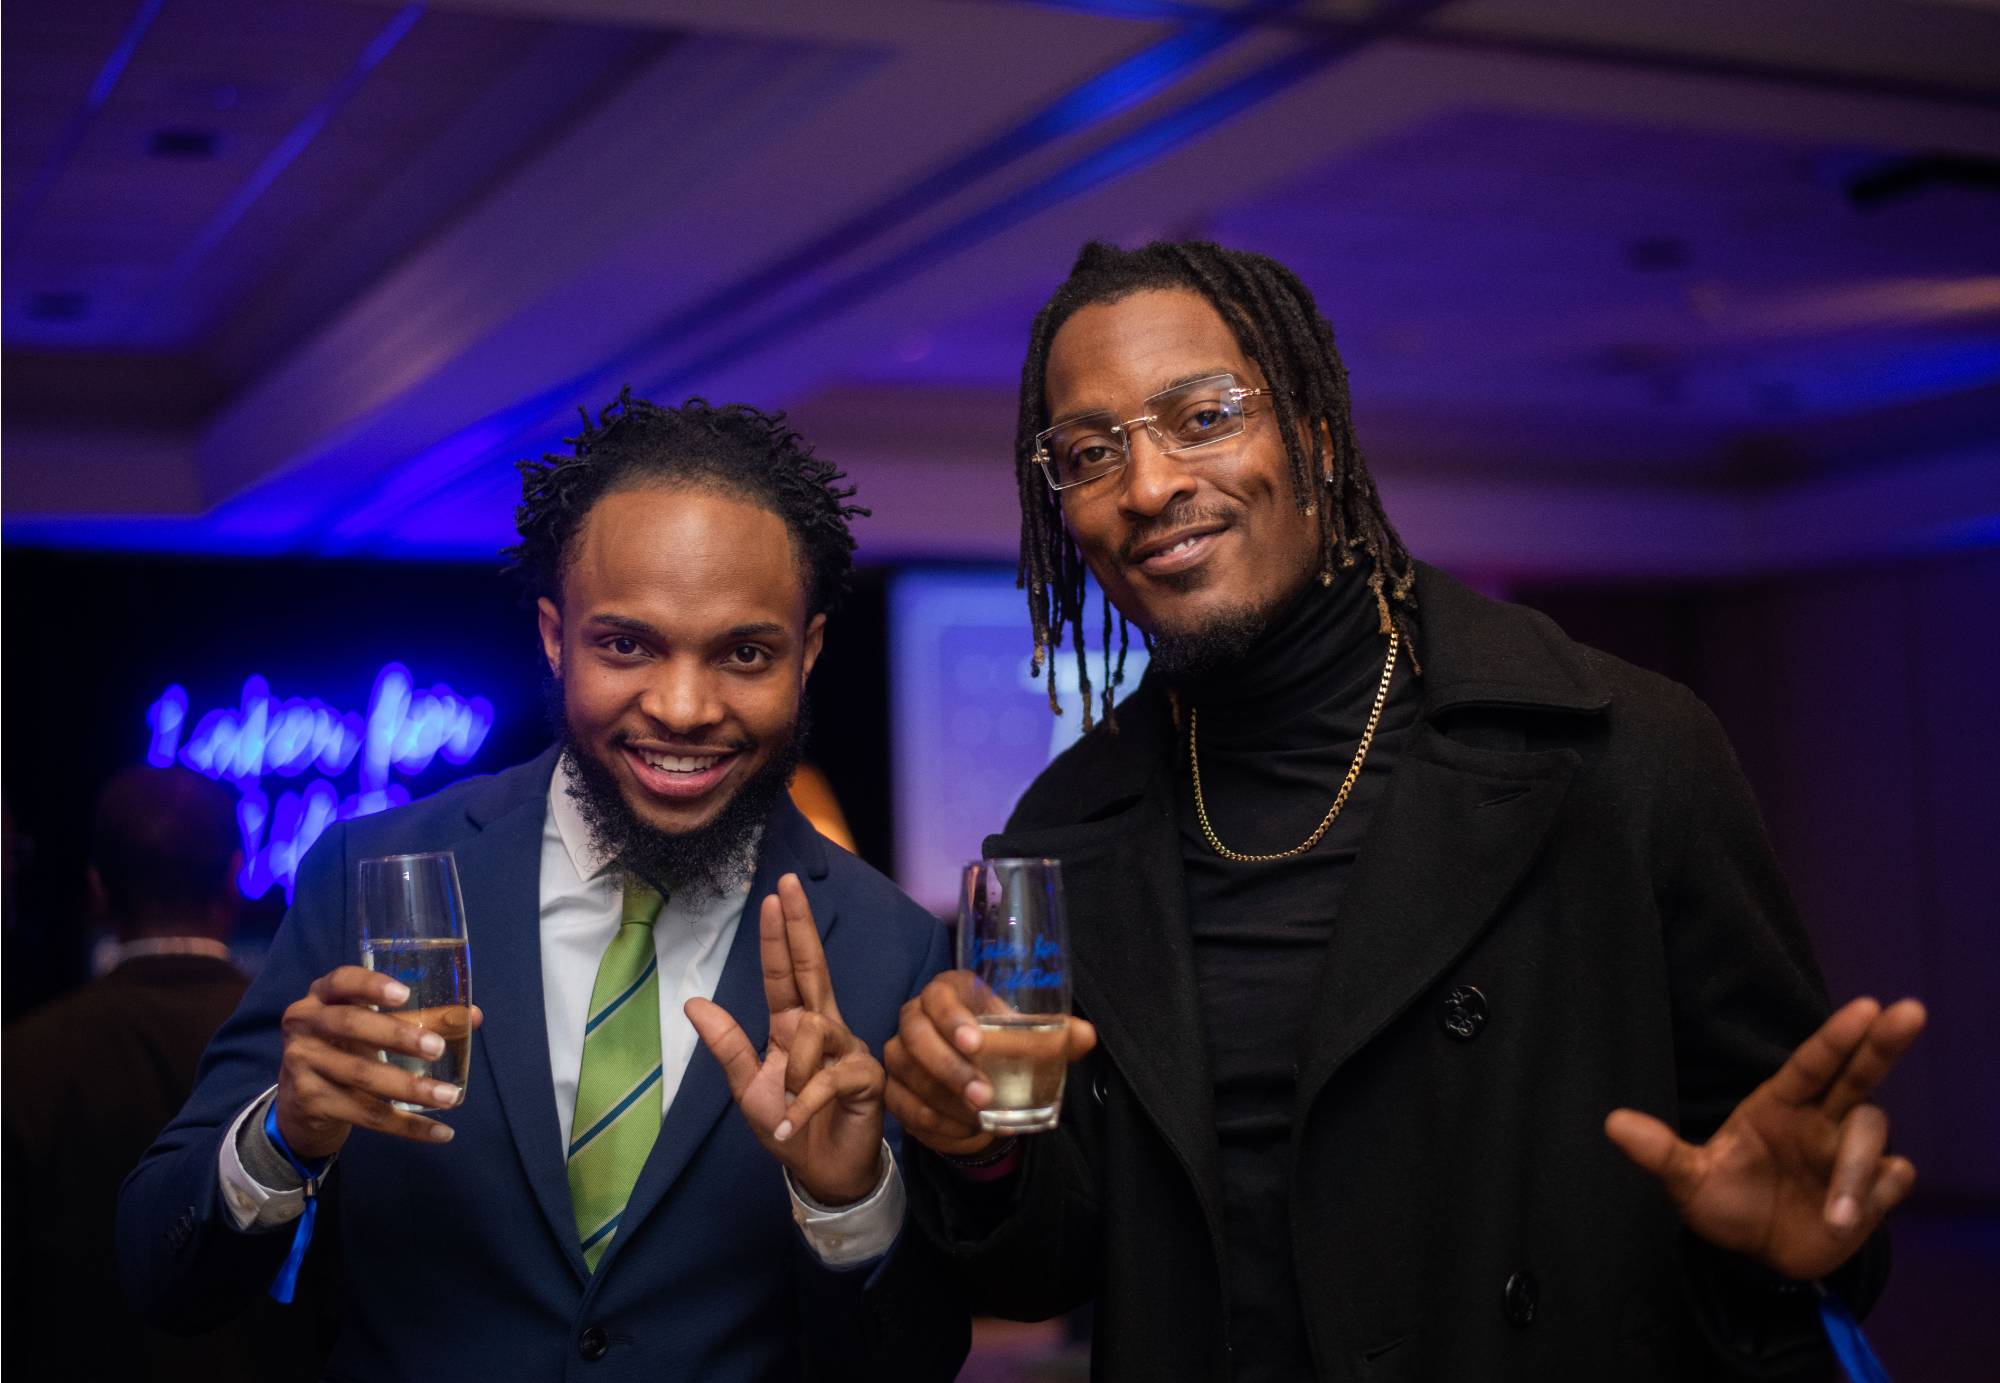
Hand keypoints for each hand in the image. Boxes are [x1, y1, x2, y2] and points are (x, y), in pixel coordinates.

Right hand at [276, 966, 481, 1160]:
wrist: (299, 1102)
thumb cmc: (346, 1048)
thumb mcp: (371, 1026)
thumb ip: (419, 1018)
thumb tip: (473, 1016)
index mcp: (322, 997)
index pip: (341, 981)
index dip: (371, 985)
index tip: (405, 994)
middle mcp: (305, 1025)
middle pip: (351, 1025)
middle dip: (397, 1036)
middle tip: (438, 1049)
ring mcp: (302, 1063)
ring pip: (361, 1075)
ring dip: (411, 1088)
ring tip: (450, 1096)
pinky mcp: (310, 1101)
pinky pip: (365, 1114)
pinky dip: (406, 1125)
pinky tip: (439, 1132)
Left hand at [686, 873, 884, 1205]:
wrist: (823, 1173)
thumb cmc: (790, 1126)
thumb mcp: (748, 1087)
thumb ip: (728, 1045)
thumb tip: (693, 1002)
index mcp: (795, 1026)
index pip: (785, 972)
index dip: (781, 934)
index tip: (776, 894)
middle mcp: (825, 1028)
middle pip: (812, 967)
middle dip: (799, 927)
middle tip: (789, 886)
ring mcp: (849, 1049)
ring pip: (814, 1031)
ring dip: (794, 1072)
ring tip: (790, 1104)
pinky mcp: (867, 1077)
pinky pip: (828, 1077)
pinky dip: (805, 1105)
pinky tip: (793, 1125)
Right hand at [883, 970, 1097, 1158]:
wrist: (979, 1083)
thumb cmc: (1003, 1048)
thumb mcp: (1030, 1040)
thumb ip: (1058, 1038)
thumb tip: (1085, 1036)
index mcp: (949, 992)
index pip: (940, 995)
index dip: (952, 1017)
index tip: (975, 1042)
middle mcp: (916, 1017)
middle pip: (916, 1035)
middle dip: (949, 1067)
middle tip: (982, 1095)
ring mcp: (899, 1053)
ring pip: (907, 1072)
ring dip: (943, 1098)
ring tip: (978, 1117)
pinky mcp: (893, 1087)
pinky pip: (902, 1105)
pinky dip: (932, 1121)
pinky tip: (962, 1130)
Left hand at [1605, 996, 1924, 1281]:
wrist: (1757, 1257)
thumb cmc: (1723, 1201)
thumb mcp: (1686, 1182)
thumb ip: (1658, 1153)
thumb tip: (1612, 1123)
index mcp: (1777, 1105)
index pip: (1811, 1063)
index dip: (1837, 1036)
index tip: (1867, 1006)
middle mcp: (1819, 1120)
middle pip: (1861, 1074)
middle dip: (1885, 1043)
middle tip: (1911, 1011)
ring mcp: (1848, 1154)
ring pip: (1871, 1137)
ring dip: (1857, 1174)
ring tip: (1837, 1217)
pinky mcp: (1874, 1191)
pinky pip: (1893, 1178)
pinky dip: (1877, 1193)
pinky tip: (1850, 1217)